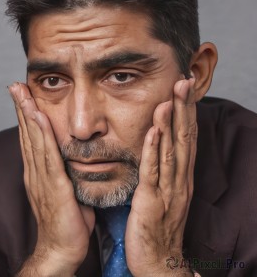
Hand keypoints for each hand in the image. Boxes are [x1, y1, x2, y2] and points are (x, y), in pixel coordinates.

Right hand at [9, 82, 94, 276]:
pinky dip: (40, 133)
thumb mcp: (68, 193)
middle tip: (15, 85)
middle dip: (21, 107)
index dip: (26, 117)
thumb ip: (68, 175)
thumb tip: (78, 162)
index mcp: (38, 173)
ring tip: (21, 92)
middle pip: (26, 134)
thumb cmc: (67, 225)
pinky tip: (38, 116)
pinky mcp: (52, 185)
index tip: (23, 96)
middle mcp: (35, 172)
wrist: (61, 250)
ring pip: (33, 139)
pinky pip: (46, 154)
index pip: (30, 139)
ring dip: (26, 113)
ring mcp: (41, 178)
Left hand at [125, 78, 196, 275]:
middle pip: (184, 139)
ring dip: (171, 123)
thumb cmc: (156, 226)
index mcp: (180, 177)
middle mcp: (179, 180)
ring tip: (170, 97)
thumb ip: (161, 169)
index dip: (186, 112)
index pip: (185, 138)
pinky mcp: (151, 201)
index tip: (184, 86)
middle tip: (184, 80)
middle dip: (184, 109)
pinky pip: (153, 172)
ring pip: (171, 151)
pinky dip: (153, 150)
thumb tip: (157, 145)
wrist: (158, 262)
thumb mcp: (163, 193)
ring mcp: (167, 191)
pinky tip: (153, 131)